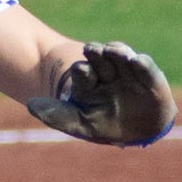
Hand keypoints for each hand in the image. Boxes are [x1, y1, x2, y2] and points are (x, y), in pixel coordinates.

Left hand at [24, 40, 175, 144]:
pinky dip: (142, 63)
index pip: (83, 71)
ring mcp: (129, 72)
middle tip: (93, 49)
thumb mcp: (80, 124)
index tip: (80, 68)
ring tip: (113, 51)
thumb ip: (56, 115)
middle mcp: (108, 72)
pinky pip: (146, 68)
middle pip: (101, 59)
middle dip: (97, 53)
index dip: (82, 70)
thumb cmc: (106, 125)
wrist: (140, 133)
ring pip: (121, 57)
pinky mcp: (151, 77)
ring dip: (117, 52)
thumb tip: (30, 104)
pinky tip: (136, 61)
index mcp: (90, 81)